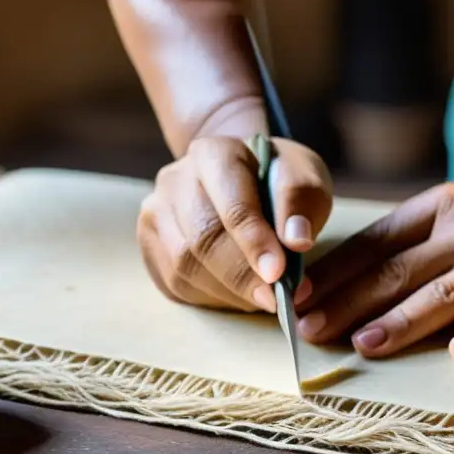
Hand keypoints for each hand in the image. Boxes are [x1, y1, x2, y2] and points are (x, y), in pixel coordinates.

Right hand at [138, 136, 331, 311]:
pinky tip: (238, 294)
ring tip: (263, 297)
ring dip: (229, 291)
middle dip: (242, 276)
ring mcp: (156, 212)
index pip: (231, 204)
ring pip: (184, 266)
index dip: (254, 242)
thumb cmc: (275, 178)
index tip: (278, 273)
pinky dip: (211, 297)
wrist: (240, 177)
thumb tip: (297, 240)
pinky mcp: (150, 244)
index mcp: (214, 154)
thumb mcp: (303, 176)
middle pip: (203, 239)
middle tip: (276, 299)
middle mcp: (174, 180)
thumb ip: (302, 202)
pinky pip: (175, 283)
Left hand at [297, 179, 453, 361]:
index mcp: (449, 205)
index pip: (380, 238)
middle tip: (311, 329)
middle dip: (350, 301)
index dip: (338, 269)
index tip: (301, 295)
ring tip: (363, 345)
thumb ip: (427, 236)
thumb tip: (366, 273)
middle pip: (400, 268)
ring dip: (402, 320)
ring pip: (445, 292)